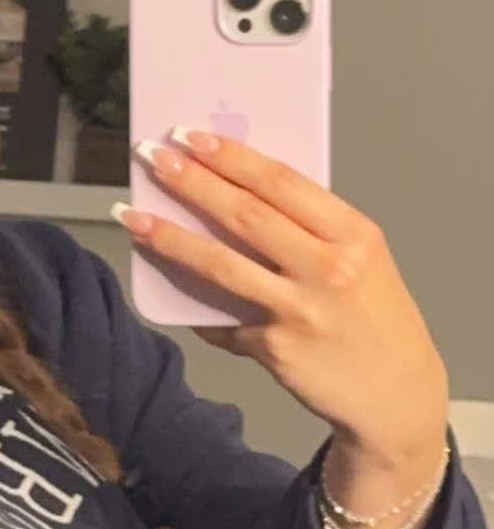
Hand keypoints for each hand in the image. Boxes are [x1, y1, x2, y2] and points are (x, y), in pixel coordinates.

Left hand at [121, 130, 448, 460]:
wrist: (395, 392)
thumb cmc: (373, 317)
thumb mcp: (360, 260)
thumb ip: (309, 231)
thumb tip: (235, 197)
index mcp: (353, 233)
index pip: (282, 182)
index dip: (230, 157)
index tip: (190, 136)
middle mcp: (329, 268)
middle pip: (246, 215)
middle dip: (192, 183)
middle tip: (153, 159)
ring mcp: (300, 310)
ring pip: (221, 265)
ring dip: (170, 238)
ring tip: (133, 217)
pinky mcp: (276, 348)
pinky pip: (223, 320)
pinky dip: (195, 308)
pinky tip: (169, 293)